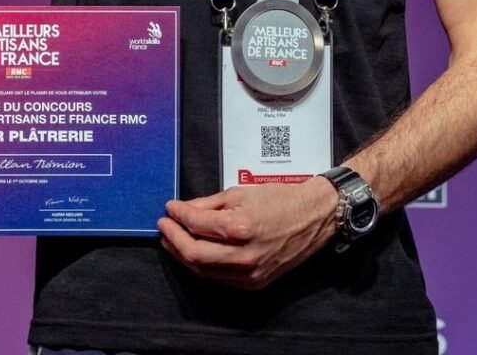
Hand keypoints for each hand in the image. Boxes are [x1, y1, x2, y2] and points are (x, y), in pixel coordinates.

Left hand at [158, 178, 337, 288]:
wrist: (312, 218)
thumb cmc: (280, 200)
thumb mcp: (240, 193)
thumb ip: (208, 204)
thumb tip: (185, 208)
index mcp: (241, 227)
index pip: (197, 224)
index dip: (178, 215)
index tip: (169, 208)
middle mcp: (245, 254)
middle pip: (195, 254)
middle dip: (173, 239)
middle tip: (164, 226)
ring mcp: (250, 273)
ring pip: (204, 271)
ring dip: (183, 255)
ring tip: (172, 240)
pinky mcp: (254, 283)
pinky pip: (219, 277)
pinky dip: (203, 266)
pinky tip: (194, 253)